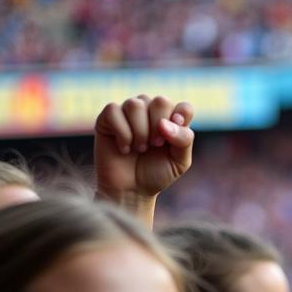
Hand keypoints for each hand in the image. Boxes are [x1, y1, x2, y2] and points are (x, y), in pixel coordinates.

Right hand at [94, 95, 194, 209]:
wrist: (131, 190)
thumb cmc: (155, 174)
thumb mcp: (179, 162)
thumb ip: (184, 140)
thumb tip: (164, 123)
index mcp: (171, 120)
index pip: (184, 107)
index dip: (180, 118)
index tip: (171, 138)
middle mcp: (150, 111)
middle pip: (160, 101)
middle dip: (159, 127)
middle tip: (155, 145)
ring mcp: (129, 112)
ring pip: (136, 104)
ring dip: (140, 131)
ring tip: (140, 148)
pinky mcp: (108, 117)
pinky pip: (114, 111)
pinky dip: (122, 133)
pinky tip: (124, 148)